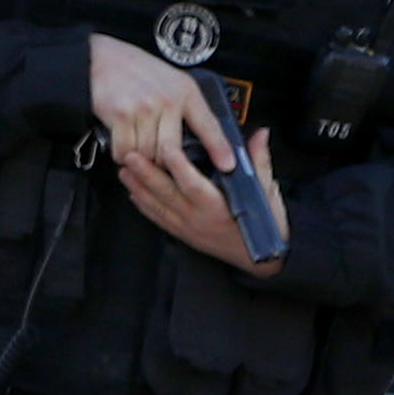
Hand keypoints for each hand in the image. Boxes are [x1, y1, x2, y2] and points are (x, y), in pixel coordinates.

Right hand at [90, 33, 235, 174]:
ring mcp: (144, 108)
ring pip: (149, 153)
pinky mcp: (121, 115)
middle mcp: (168, 100)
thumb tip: (203, 139)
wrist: (99, 57)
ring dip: (142, 158)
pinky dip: (123, 154)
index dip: (219, 148)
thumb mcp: (171, 81)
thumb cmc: (136, 71)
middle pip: (173, 151)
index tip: (228, 166)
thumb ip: (186, 106)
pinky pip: (126, 150)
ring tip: (138, 148)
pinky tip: (123, 144)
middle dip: (166, 163)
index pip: (209, 124)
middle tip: (160, 163)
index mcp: (185, 91)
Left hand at [118, 121, 280, 276]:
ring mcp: (188, 228)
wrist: (263, 259)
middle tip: (131, 155)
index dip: (179, 166)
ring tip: (125, 170)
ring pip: (157, 206)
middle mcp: (199, 220)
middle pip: (167, 194)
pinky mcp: (184, 235)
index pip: (194, 184)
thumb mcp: (268, 193)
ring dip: (138, 187)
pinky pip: (159, 219)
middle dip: (146, 173)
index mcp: (220, 209)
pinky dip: (144, 206)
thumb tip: (261, 135)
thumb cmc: (267, 226)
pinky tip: (134, 193)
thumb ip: (259, 162)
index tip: (166, 147)